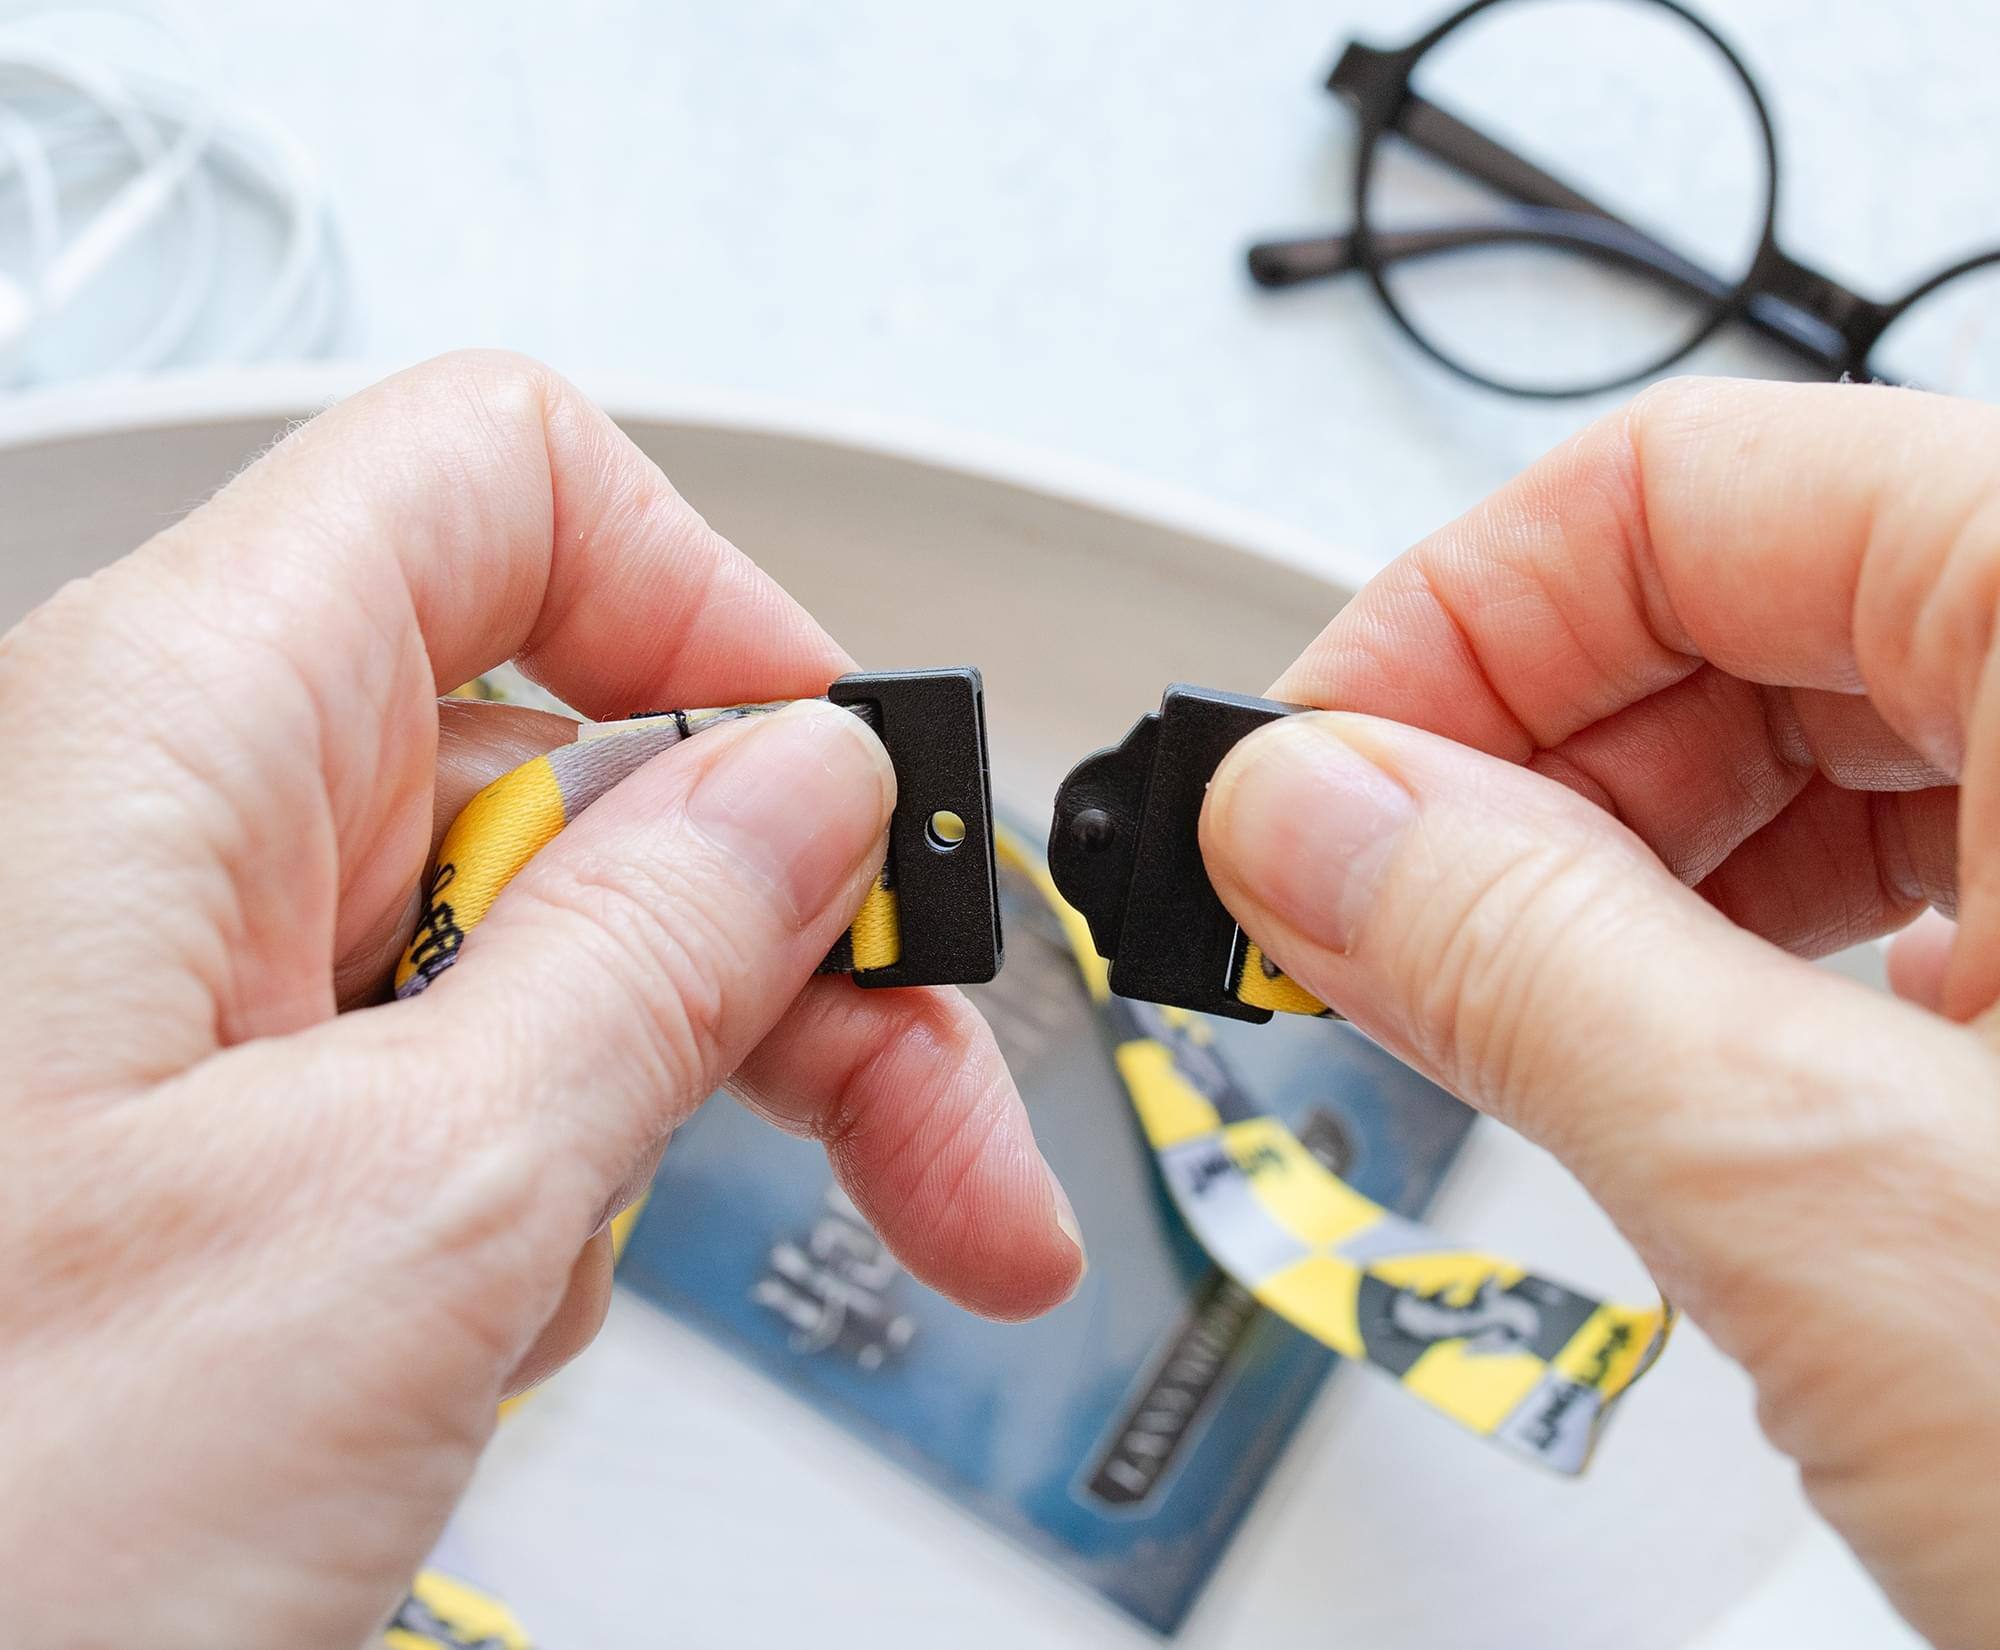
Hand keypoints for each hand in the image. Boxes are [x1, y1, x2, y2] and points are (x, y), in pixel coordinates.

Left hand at [0, 353, 1082, 1645]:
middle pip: (571, 757)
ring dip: (652, 1100)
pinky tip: (473, 1326)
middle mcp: (163, 821)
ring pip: (529, 940)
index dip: (712, 617)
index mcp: (172, 732)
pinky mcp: (187, 1119)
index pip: (507, 485)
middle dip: (786, 941)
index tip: (849, 814)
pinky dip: (526, 1194)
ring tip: (582, 1292)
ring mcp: (173, 985)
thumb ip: (646, 958)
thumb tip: (812, 793)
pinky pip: (441, 1076)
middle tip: (935, 1137)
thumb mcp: (396, 1224)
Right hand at [1200, 378, 1998, 1648]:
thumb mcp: (1846, 1204)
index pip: (1695, 488)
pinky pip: (1922, 882)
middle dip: (1511, 764)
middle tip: (1354, 916)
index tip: (1305, 777)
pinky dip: (1751, 959)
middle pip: (1753, 602)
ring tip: (1493, 1003)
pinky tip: (1688, 1066)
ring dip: (1617, 870)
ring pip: (1832, 746)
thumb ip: (1525, 963)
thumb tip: (1307, 820)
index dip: (1448, 624)